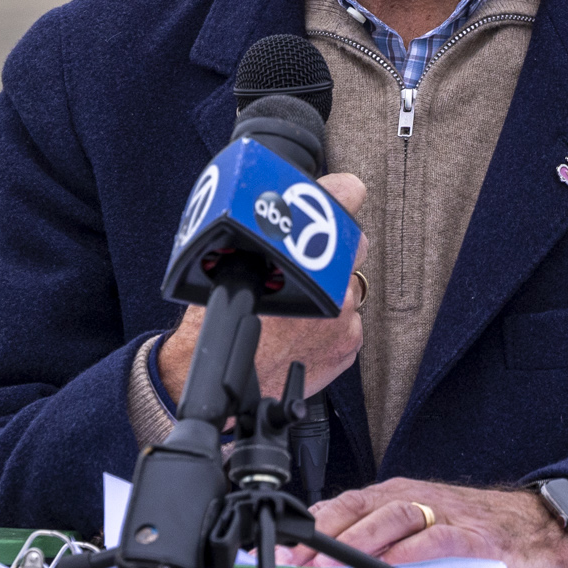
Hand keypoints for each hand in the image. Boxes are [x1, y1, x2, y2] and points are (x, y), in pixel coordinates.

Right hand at [157, 172, 369, 406]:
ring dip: (332, 290)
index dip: (341, 193)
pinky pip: (351, 322)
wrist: (220, 377)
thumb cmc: (215, 320)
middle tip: (307, 261)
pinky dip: (334, 324)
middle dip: (334, 249)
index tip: (346, 189)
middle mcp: (328, 282)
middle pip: (352, 246)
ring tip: (299, 306)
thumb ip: (265, 235)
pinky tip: (305, 331)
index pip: (338, 201)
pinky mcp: (348, 345)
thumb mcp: (229, 262)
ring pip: (351, 287)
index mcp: (298, 252)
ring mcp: (343, 317)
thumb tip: (280, 212)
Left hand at [287, 477, 567, 567]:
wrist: (537, 525)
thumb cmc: (472, 527)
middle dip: (323, 538)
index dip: (308, 529)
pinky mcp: (473, 537)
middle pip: (359, 510)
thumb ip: (376, 534)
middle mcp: (415, 499)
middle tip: (296, 566)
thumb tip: (322, 559)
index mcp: (396, 495)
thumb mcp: (417, 523)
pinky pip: (436, 541)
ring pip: (392, 519)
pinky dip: (410, 554)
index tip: (282, 554)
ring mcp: (445, 515)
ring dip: (357, 544)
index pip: (342, 505)